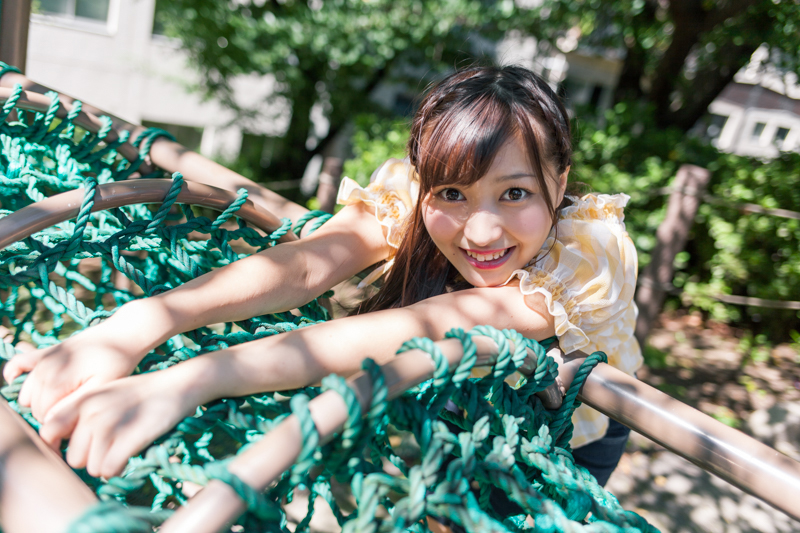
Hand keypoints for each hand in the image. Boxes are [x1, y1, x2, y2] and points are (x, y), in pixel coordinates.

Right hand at [3, 327, 142, 422]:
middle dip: (54, 414)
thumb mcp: (100, 387)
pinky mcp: (45, 353)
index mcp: (56, 381)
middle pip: (36, 408)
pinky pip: (18, 364)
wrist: (122, 333)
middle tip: (79, 411)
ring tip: (68, 400)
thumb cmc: (116, 362)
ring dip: (42, 402)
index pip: (45, 416)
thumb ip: (73, 404)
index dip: (62, 423)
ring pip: (28, 395)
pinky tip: (17, 380)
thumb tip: (49, 420)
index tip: (81, 419)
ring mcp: (42, 360)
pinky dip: (15, 373)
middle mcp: (43, 370)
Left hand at [39, 369, 196, 478]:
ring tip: (120, 450)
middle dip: (90, 458)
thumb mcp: (104, 393)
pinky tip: (127, 456)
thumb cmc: (139, 393)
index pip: (48, 432)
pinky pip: (109, 469)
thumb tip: (56, 440)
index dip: (58, 447)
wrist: (176, 385)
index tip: (76, 449)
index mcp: (82, 400)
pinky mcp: (128, 437)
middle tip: (109, 448)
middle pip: (73, 458)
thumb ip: (78, 412)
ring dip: (105, 465)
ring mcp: (109, 424)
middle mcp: (91, 411)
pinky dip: (118, 468)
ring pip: (91, 467)